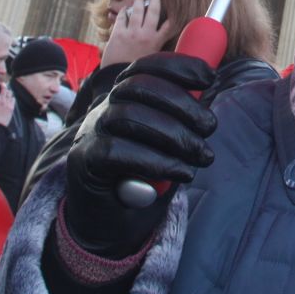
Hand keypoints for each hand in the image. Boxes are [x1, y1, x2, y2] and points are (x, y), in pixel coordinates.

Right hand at [0, 74, 14, 125]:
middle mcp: (2, 100)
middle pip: (4, 87)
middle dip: (2, 84)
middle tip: (0, 85)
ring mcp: (8, 104)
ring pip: (9, 92)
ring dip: (7, 91)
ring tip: (4, 94)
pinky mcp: (12, 107)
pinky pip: (13, 99)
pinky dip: (11, 97)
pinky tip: (8, 100)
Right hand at [62, 52, 216, 257]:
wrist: (109, 227)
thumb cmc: (144, 180)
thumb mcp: (166, 145)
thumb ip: (179, 120)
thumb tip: (205, 95)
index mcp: (123, 98)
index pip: (144, 67)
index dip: (177, 66)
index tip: (209, 77)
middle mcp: (103, 108)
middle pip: (139, 86)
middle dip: (182, 103)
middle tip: (209, 129)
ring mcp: (90, 132)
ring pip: (129, 115)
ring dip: (174, 134)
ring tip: (201, 156)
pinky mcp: (84, 160)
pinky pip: (117, 151)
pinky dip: (155, 161)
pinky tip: (180, 172)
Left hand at [101, 0, 168, 66]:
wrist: (117, 78)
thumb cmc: (135, 70)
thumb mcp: (151, 59)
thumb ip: (156, 48)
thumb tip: (161, 41)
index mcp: (156, 43)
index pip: (169, 25)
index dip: (172, 14)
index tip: (173, 6)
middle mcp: (146, 35)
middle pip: (154, 12)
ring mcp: (132, 33)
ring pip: (138, 11)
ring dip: (139, 1)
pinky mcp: (118, 34)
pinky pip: (122, 18)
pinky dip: (124, 12)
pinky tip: (125, 9)